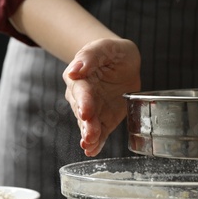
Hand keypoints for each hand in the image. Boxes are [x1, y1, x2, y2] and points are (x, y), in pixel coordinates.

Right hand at [63, 38, 140, 155]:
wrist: (123, 63)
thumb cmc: (111, 52)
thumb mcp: (104, 47)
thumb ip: (90, 56)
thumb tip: (74, 70)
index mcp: (80, 77)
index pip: (81, 91)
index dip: (84, 102)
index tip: (85, 112)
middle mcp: (82, 96)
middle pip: (83, 112)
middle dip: (86, 125)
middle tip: (89, 136)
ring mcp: (93, 110)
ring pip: (89, 125)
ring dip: (89, 136)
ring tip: (89, 145)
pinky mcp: (103, 120)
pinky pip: (99, 133)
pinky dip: (96, 143)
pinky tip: (93, 151)